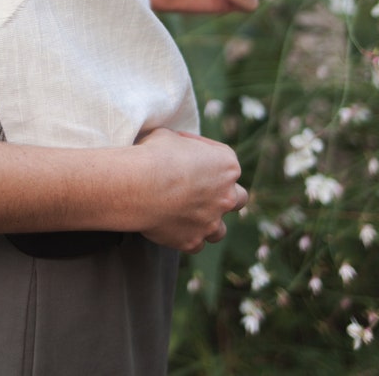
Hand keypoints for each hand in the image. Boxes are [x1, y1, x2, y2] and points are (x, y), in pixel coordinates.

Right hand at [133, 127, 246, 251]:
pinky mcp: (193, 241)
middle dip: (224, 196)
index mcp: (226, 165)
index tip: (189, 157)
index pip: (226, 160)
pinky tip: (174, 228)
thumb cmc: (154, 154)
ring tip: (189, 216)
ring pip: (220, 229)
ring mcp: (211, 222)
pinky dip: (187, 236)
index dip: (208, 157)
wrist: (139, 185)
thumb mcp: (170, 136)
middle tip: (204, 191)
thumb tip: (178, 150)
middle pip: (239, 198)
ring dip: (208, 222)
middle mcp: (226, 196)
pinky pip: (196, 243)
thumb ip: (183, 146)